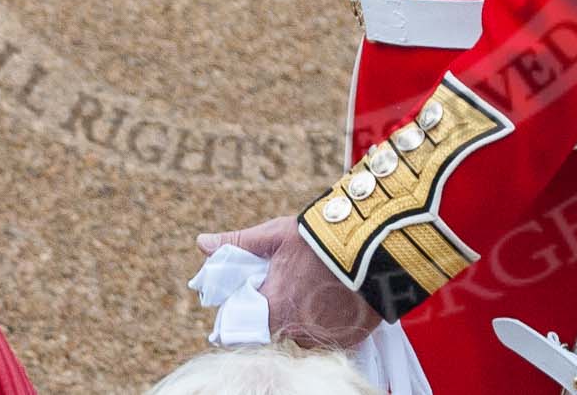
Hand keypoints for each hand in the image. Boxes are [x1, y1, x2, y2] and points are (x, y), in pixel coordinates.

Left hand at [198, 216, 381, 348]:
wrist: (373, 247)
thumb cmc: (320, 240)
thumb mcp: (274, 236)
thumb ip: (238, 244)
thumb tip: (202, 243)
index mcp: (273, 309)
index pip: (243, 327)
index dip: (242, 314)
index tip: (245, 302)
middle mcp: (296, 331)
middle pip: (273, 332)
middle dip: (274, 314)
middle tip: (284, 288)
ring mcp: (324, 338)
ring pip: (300, 337)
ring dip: (299, 321)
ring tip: (309, 292)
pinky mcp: (348, 339)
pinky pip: (327, 338)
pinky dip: (325, 324)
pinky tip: (330, 302)